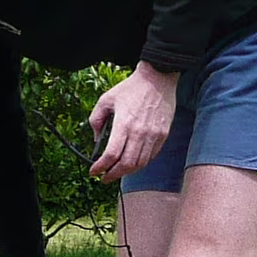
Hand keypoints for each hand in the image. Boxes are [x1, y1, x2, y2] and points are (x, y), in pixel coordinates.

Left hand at [89, 63, 178, 181]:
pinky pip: (150, 156)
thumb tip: (96, 138)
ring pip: (139, 164)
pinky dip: (140, 164)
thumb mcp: (106, 99)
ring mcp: (153, 135)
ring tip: (117, 172)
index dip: (100, 167)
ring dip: (126, 172)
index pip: (111, 154)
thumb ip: (96, 119)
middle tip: (104, 177)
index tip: (93, 171)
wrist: (157, 79)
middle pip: (126, 164)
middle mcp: (139, 132)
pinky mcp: (163, 135)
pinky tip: (131, 162)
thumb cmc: (131, 88)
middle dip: (112, 175)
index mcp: (123, 123)